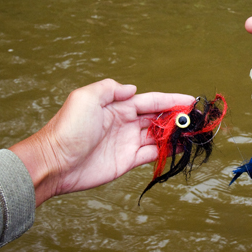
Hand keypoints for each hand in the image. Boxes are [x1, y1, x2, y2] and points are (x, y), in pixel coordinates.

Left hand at [9, 79, 194, 205]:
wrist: (55, 163)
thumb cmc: (68, 128)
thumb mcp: (86, 97)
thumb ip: (110, 88)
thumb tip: (132, 89)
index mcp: (117, 106)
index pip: (150, 101)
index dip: (170, 100)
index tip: (189, 100)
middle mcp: (125, 123)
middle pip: (157, 118)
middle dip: (176, 117)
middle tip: (196, 118)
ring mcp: (127, 142)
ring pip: (158, 135)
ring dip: (175, 133)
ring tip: (193, 132)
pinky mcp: (127, 161)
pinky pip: (152, 153)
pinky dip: (167, 150)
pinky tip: (181, 147)